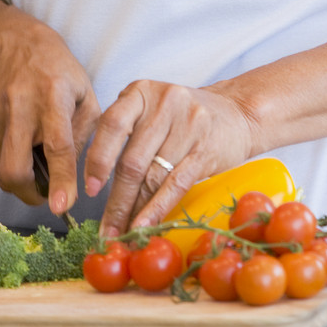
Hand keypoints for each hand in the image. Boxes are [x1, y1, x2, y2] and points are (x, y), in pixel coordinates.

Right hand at [0, 11, 100, 215]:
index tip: (61, 207)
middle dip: (29, 194)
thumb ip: (86, 136)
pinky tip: (23, 139)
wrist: (16, 45)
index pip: (57, 145)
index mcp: (54, 95)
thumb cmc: (59, 72)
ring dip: (22, 176)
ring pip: (2, 170)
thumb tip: (76, 179)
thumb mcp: (86, 94)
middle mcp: (20, 106)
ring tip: (37, 155)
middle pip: (15, 169)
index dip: (60, 179)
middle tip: (46, 192)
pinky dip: (11, 159)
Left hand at [83, 79, 257, 236]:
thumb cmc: (183, 117)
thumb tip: (95, 179)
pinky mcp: (206, 148)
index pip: (112, 124)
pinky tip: (144, 226)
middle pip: (132, 160)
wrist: (237, 112)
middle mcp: (163, 103)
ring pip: (152, 177)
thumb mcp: (151, 108)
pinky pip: (176, 184)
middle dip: (116, 201)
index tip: (89, 189)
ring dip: (134, 212)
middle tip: (105, 230)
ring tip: (123, 234)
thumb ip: (125, 131)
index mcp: (142, 91)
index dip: (97, 159)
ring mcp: (188, 125)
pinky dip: (157, 209)